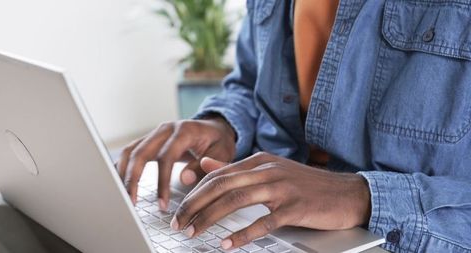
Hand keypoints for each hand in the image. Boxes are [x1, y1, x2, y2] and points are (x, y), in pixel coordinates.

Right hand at [116, 117, 235, 207]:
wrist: (214, 128)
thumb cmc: (218, 142)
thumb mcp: (220, 153)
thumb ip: (204, 166)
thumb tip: (185, 179)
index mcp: (184, 131)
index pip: (166, 157)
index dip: (162, 181)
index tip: (162, 203)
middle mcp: (165, 129)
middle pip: (141, 152)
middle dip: (133, 179)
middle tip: (131, 202)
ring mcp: (155, 133)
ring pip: (131, 151)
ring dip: (124, 174)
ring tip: (123, 197)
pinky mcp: (149, 140)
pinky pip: (130, 152)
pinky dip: (122, 167)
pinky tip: (119, 183)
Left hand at [170, 152, 370, 249]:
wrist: (346, 192)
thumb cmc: (305, 185)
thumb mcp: (269, 170)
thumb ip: (236, 168)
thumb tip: (206, 163)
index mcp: (259, 161)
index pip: (217, 174)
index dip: (195, 193)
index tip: (180, 210)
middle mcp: (267, 170)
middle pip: (222, 185)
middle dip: (195, 205)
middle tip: (179, 223)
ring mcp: (281, 187)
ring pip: (237, 200)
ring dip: (211, 218)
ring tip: (194, 232)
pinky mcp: (294, 207)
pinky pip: (264, 221)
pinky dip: (243, 234)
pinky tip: (228, 245)